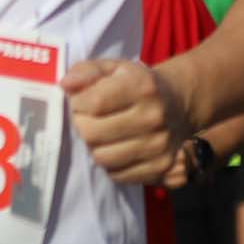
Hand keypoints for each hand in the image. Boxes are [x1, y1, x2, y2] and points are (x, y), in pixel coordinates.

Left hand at [68, 58, 194, 185]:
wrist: (177, 103)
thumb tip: (66, 84)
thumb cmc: (135, 84)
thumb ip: (86, 71)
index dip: (78, 104)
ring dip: (94, 148)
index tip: (81, 102)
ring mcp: (160, 144)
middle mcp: (154, 116)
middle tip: (88, 120)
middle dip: (82, 127)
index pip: (94, 103)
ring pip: (103, 158)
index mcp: (142, 87)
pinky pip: (118, 174)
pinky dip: (111, 164)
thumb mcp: (112, 69)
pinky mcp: (162, 166)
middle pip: (93, 134)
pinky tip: (117, 148)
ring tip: (103, 135)